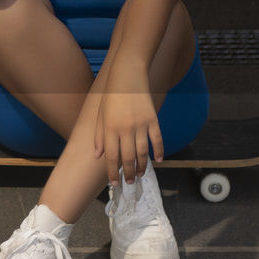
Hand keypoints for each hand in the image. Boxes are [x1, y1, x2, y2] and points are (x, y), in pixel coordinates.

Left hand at [93, 60, 163, 186]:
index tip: (114, 183)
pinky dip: (159, 151)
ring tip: (140, 174)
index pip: (111, 157)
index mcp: (110, 129)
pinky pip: (157, 139)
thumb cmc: (111, 96)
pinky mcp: (153, 119)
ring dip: (142, 166)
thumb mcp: (100, 115)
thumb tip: (99, 156)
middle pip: (128, 158)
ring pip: (143, 152)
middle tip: (130, 182)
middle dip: (128, 173)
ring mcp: (140, 124)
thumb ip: (99, 136)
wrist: (128, 75)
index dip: (112, 172)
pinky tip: (159, 160)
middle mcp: (125, 129)